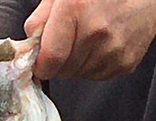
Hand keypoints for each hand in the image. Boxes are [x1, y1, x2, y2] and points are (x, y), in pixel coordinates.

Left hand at [25, 0, 155, 79]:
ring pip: (78, 75)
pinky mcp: (124, 63)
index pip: (50, 58)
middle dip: (58, 61)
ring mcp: (112, 50)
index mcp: (76, 9)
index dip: (41, 66)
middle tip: (67, 41)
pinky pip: (95, 76)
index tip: (39, 63)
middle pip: (62, 70)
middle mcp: (96, 32)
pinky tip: (101, 45)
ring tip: (87, 39)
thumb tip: (31, 46)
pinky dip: (92, 66)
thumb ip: (42, 19)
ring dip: (76, 63)